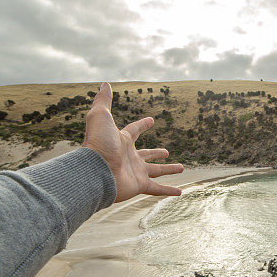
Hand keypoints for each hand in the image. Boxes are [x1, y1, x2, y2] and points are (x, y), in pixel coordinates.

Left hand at [83, 82, 183, 201]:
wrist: (95, 171)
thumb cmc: (97, 143)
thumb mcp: (100, 116)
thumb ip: (104, 100)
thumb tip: (104, 83)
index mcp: (122, 141)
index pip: (135, 130)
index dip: (143, 125)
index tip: (152, 120)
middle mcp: (129, 157)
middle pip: (146, 154)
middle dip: (156, 153)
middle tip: (166, 152)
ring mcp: (135, 172)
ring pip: (156, 171)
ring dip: (168, 170)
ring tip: (181, 168)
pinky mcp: (139, 185)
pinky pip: (157, 189)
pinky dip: (169, 191)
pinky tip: (180, 193)